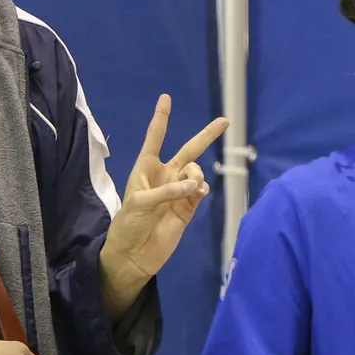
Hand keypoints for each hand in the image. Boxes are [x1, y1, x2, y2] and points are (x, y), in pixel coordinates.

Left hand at [101, 95, 228, 310]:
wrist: (134, 255)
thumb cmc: (128, 224)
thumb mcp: (140, 203)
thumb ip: (167, 191)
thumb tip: (196, 185)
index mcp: (146, 168)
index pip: (155, 138)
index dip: (162, 118)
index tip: (166, 98)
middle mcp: (165, 176)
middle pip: (188, 150)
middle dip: (206, 136)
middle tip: (225, 121)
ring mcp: (178, 191)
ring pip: (196, 172)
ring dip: (196, 174)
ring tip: (192, 188)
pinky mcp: (188, 208)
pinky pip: (200, 190)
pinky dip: (202, 188)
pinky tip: (199, 191)